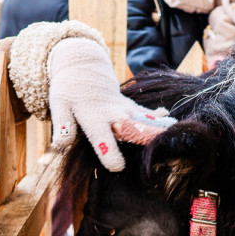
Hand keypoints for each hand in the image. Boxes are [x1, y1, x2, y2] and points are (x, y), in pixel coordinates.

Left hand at [48, 37, 174, 170]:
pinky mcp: (133, 108)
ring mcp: (127, 110)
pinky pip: (150, 114)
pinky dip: (161, 119)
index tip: (118, 167)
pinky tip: (170, 120)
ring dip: (160, 129)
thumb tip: (61, 144)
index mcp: (94, 118)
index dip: (109, 153)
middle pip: (134, 128)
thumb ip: (62, 124)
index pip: (103, 138)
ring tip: (175, 135)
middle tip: (162, 149)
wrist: (83, 68)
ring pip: (148, 120)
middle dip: (146, 138)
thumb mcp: (59, 105)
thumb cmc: (68, 91)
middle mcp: (114, 114)